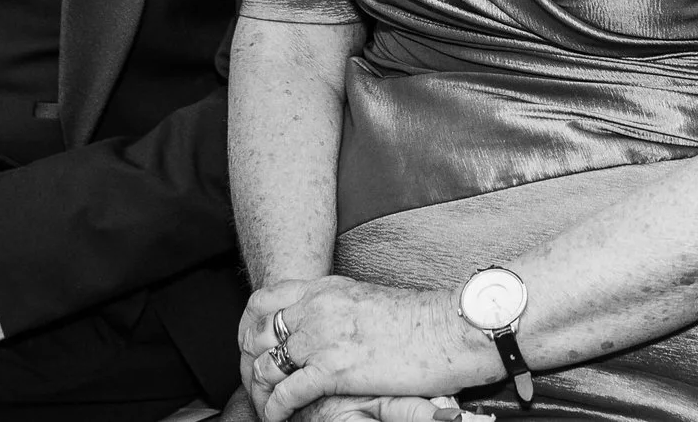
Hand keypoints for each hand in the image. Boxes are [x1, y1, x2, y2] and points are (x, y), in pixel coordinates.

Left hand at [240, 275, 480, 421]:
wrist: (447, 328)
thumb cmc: (419, 318)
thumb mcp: (366, 299)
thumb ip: (337, 307)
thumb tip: (326, 320)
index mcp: (325, 288)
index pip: (266, 299)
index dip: (250, 324)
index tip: (251, 342)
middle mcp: (316, 308)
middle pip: (259, 333)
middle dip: (250, 359)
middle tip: (254, 378)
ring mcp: (322, 337)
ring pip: (266, 364)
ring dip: (260, 388)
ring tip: (264, 402)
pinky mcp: (332, 369)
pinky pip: (286, 392)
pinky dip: (276, 408)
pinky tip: (278, 417)